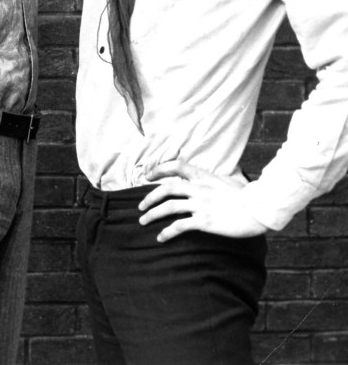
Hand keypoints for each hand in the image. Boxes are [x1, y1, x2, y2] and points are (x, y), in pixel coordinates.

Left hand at [138, 160, 268, 242]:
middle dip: (149, 197)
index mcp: (204, 178)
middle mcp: (199, 189)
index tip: (147, 175)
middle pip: (166, 188)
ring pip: (169, 207)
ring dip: (152, 214)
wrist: (261, 210)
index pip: (177, 165)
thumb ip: (212, 181)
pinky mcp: (204, 221)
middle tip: (140, 206)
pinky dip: (167, 232)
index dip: (160, 168)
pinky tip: (161, 237)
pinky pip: (179, 226)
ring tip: (143, 221)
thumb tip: (205, 181)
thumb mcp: (227, 182)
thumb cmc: (247, 198)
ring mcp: (201, 205)